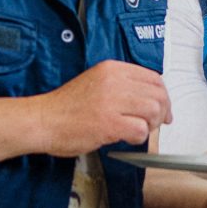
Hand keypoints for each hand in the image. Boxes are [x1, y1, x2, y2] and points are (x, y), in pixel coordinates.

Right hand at [33, 61, 171, 154]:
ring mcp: (112, 101)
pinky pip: (141, 130)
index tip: (164, 109)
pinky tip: (126, 138)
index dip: (163, 96)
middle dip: (161, 113)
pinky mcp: (109, 123)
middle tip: (154, 124)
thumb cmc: (65, 107)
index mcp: (112, 69)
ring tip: (137, 130)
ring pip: (153, 111)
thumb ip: (121, 86)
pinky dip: (139, 138)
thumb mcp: (96, 83)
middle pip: (158, 94)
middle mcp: (114, 81)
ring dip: (150, 125)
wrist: (42, 120)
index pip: (153, 78)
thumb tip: (149, 99)